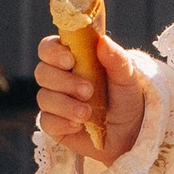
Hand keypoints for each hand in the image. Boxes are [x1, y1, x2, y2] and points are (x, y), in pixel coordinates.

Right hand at [35, 29, 147, 166]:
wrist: (131, 132)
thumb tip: (103, 41)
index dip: (53, 52)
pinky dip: (62, 122)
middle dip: (64, 81)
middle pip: (42, 72)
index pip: (49, 48)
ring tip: (87, 113)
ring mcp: (54, 102)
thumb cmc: (126, 98)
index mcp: (72, 59)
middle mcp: (59, 79)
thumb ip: (116, 59)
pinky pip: (46, 122)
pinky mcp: (54, 125)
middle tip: (88, 90)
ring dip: (65, 105)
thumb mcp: (127, 77)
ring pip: (44, 98)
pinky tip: (79, 125)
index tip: (70, 60)